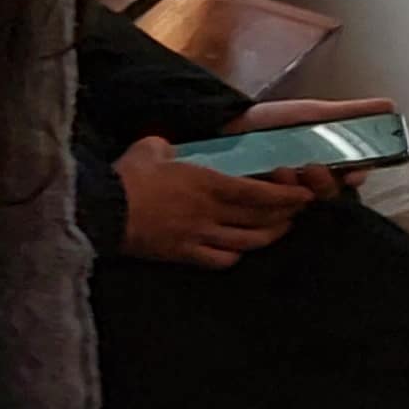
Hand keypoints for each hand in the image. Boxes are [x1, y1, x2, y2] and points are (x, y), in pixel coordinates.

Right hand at [115, 136, 306, 266]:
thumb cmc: (128, 177)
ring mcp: (200, 236)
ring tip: (277, 231)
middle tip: (296, 213)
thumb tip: (169, 150)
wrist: (103, 211)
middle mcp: (212, 212)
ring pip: (247, 242)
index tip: (304, 195)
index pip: (259, 193)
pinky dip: (234, 256)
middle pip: (260, 219)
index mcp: (209, 184)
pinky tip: (237, 251)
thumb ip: (168, 148)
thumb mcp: (151, 148)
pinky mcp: (184, 254)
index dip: (286, 196)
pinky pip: (220, 260)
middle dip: (284, 216)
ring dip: (267, 237)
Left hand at [251, 94, 395, 205]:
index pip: (351, 178)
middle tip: (314, 167)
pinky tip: (265, 178)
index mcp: (327, 163)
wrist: (225, 124)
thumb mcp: (312, 112)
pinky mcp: (259, 205)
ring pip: (302, 204)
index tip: (354, 173)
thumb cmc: (271, 120)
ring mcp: (284, 197)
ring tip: (283, 168)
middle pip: (328, 194)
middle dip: (324, 182)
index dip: (356, 177)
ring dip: (297, 187)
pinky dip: (273, 194)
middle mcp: (308, 183)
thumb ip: (350, 113)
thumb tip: (390, 106)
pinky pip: (273, 210)